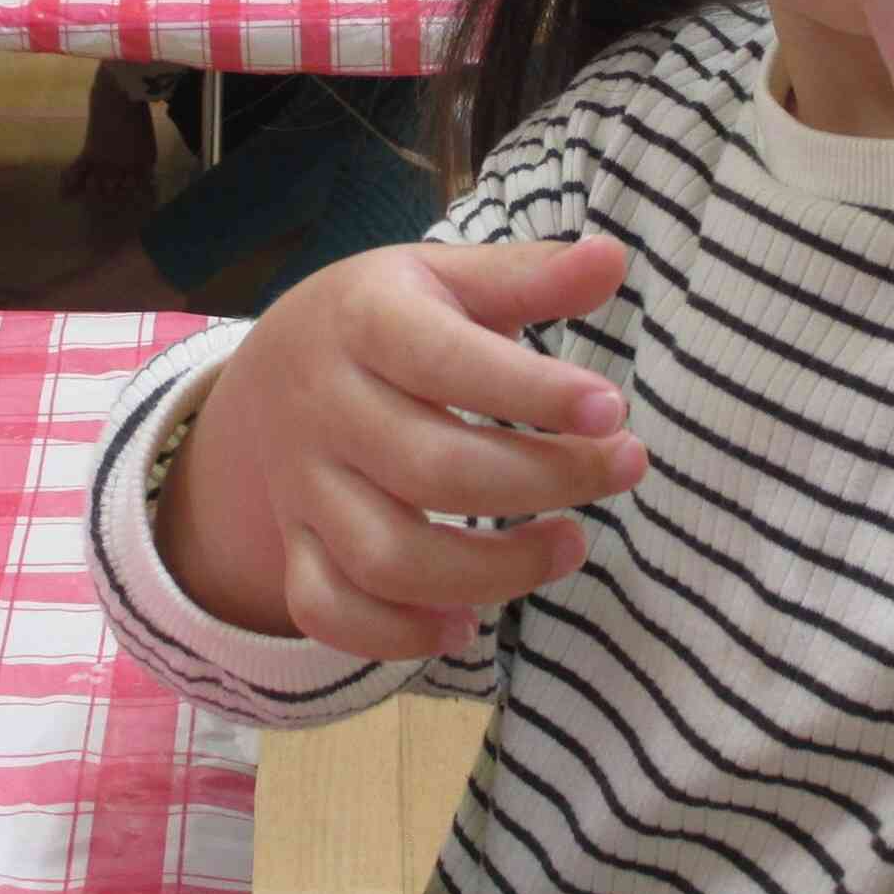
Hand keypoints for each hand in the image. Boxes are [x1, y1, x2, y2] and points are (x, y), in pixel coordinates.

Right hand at [166, 237, 644, 660]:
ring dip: (490, 571)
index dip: (531, 392)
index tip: (612, 409)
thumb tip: (613, 259)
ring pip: (385, 557)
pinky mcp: (295, 548)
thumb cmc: (386, 320)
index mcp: (363, 322)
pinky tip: (466, 624)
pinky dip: (395, 635)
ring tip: (571, 546)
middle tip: (624, 467)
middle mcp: (324, 409)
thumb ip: (526, 277)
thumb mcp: (445, 278)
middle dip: (542, 480)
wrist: (270, 373)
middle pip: (430, 469)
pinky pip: (328, 610)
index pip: (443, 361)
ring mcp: (304, 488)